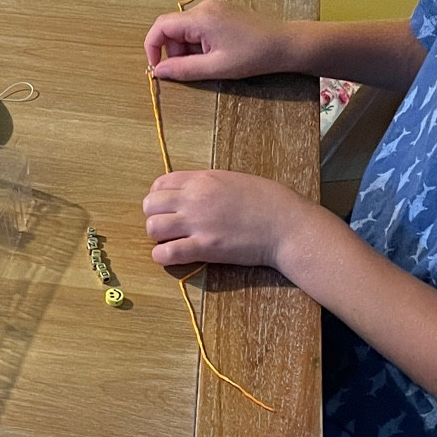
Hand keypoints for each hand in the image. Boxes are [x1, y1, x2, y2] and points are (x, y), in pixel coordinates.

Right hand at [144, 0, 301, 82]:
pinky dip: (200, 43)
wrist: (285, 45)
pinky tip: (217, 54)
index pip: (161, 26)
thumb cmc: (254, 56)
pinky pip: (199, 27)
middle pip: (173, 29)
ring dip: (188, 49)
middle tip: (191, 70)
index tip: (158, 68)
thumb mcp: (215, 68)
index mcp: (200, 18)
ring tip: (210, 63)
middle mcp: (204, 7)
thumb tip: (159, 71)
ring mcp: (214, 8)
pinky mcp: (222, 12)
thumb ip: (183, 69)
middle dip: (174, 51)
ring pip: (186, 30)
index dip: (152, 47)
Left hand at [144, 170, 319, 270]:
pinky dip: (163, 257)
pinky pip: (166, 254)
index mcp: (202, 179)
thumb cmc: (267, 201)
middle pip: (150, 206)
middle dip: (156, 217)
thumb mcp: (233, 180)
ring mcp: (198, 223)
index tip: (168, 208)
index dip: (159, 198)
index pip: (159, 184)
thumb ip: (207, 185)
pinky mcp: (204, 248)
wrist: (286, 224)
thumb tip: (190, 192)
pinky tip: (174, 256)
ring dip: (158, 237)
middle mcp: (194, 198)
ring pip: (153, 228)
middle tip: (170, 227)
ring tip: (173, 241)